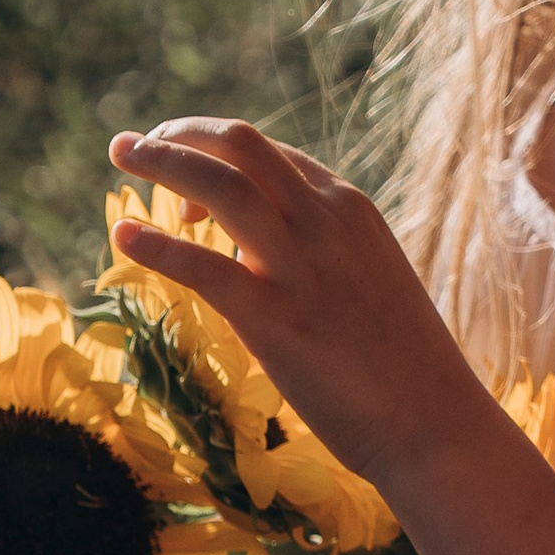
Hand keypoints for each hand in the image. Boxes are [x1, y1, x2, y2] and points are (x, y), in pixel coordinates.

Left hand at [108, 118, 489, 497]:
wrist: (434, 421)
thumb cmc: (406, 365)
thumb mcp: (372, 278)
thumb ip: (329, 253)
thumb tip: (283, 255)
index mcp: (350, 207)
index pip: (269, 152)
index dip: (216, 150)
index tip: (185, 176)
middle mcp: (324, 219)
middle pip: (239, 144)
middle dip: (180, 132)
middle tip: (133, 144)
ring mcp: (298, 265)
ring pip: (216, 182)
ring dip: (160, 159)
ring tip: (120, 157)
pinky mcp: (272, 316)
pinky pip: (199, 263)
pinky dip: (155, 243)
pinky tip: (124, 237)